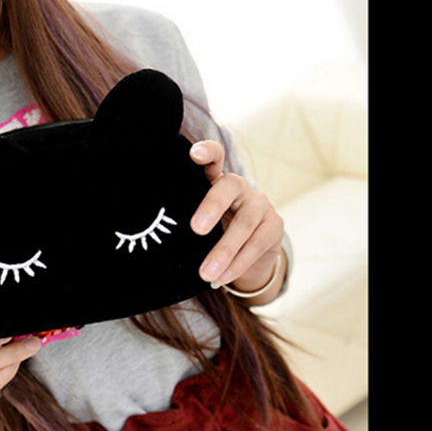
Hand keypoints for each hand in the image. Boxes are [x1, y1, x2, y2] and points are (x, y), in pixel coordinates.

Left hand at [189, 140, 284, 299]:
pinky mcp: (274, 225)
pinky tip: (223, 277)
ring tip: (205, 273)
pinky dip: (237, 264)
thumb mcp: (199, 221)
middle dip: (211, 208)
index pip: (214, 158)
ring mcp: (260, 204)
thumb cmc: (214, 232)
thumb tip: (157, 234)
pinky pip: (256, 244)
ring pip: (243, 224)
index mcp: (215, 180)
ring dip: (223, 251)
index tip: (194, 155)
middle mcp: (238, 187)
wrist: (250, 253)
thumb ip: (185, 218)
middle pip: (228, 189)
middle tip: (196, 228)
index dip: (207, 153)